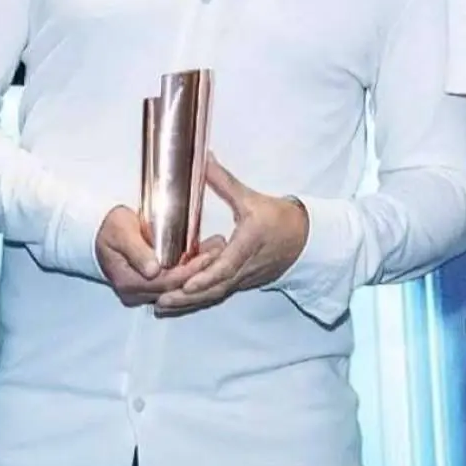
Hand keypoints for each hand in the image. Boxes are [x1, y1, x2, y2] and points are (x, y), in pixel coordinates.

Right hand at [94, 205, 222, 307]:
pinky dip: (190, 271)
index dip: (190, 270)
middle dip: (201, 270)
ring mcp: (144, 294)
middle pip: (176, 287)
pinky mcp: (150, 289)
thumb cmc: (110, 229)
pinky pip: (174, 283)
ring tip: (217, 251)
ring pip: (178, 287)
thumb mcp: (120, 232)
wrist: (98, 235)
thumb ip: (136, 250)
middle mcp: (137, 294)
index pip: (168, 281)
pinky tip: (205, 257)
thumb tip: (153, 270)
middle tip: (220, 251)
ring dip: (199, 271)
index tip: (209, 255)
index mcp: (129, 282)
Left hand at [154, 156, 307, 316]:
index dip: (206, 276)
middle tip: (161, 300)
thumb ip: (224, 181)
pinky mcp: (241, 282)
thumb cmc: (279, 218)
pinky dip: (198, 299)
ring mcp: (243, 278)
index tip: (187, 283)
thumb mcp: (251, 198)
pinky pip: (218, 293)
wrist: (304, 239)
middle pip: (215, 287)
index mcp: (248, 245)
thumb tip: (204, 159)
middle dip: (187, 297)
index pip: (226, 266)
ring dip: (188, 302)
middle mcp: (245, 267)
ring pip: (215, 294)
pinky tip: (178, 302)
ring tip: (162, 306)